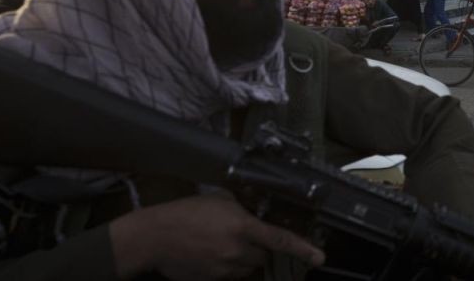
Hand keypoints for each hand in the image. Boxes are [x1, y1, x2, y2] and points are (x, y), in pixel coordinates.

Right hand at [110, 193, 324, 279]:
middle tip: (246, 236)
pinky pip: (230, 275)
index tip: (319, 257)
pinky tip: (211, 253)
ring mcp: (225, 270)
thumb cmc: (186, 212)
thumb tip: (254, 217)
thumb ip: (243, 210)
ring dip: (244, 257)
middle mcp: (238, 252)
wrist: (154, 237)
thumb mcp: (220, 200)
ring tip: (222, 243)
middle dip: (262, 248)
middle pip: (265, 257)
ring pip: (248, 268)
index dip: (303, 249)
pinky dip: (228, 266)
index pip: (280, 240)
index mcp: (243, 228)